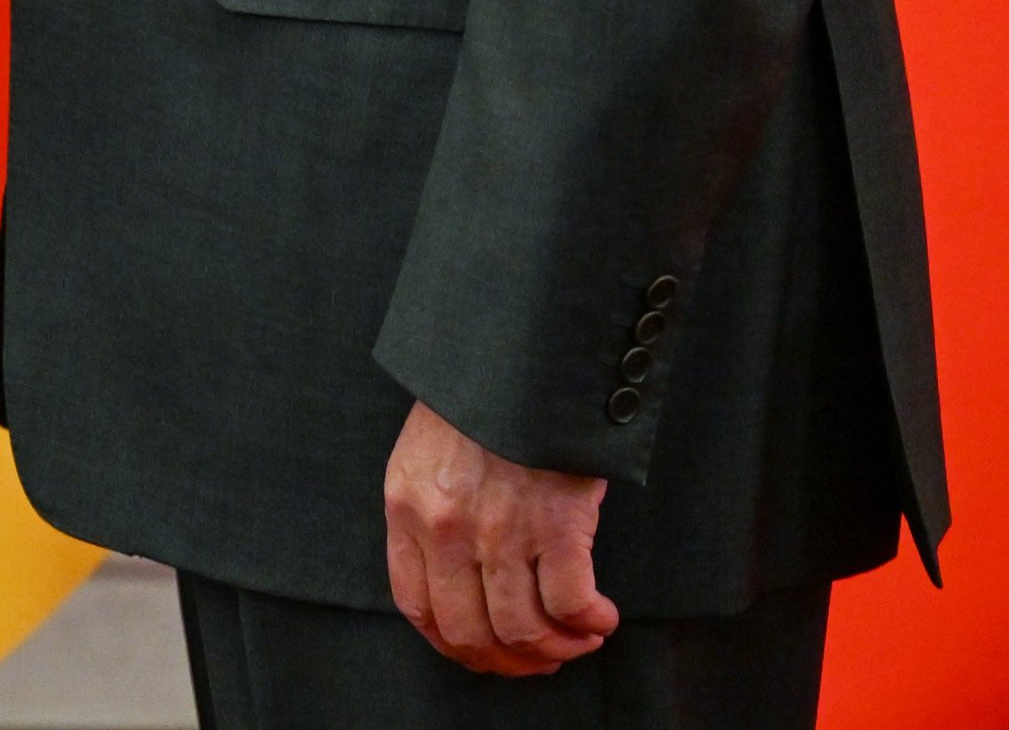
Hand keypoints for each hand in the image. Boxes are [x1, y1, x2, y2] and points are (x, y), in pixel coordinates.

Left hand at [383, 401, 617, 676]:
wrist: (522, 348)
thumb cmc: (481, 396)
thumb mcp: (428, 451)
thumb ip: (432, 512)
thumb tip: (463, 583)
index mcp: (407, 506)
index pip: (417, 607)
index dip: (455, 645)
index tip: (486, 652)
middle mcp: (447, 526)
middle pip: (468, 632)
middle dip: (508, 660)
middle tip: (541, 656)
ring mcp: (500, 528)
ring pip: (521, 628)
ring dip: (556, 647)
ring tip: (578, 637)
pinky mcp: (556, 522)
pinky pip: (570, 604)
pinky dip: (588, 622)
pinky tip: (601, 616)